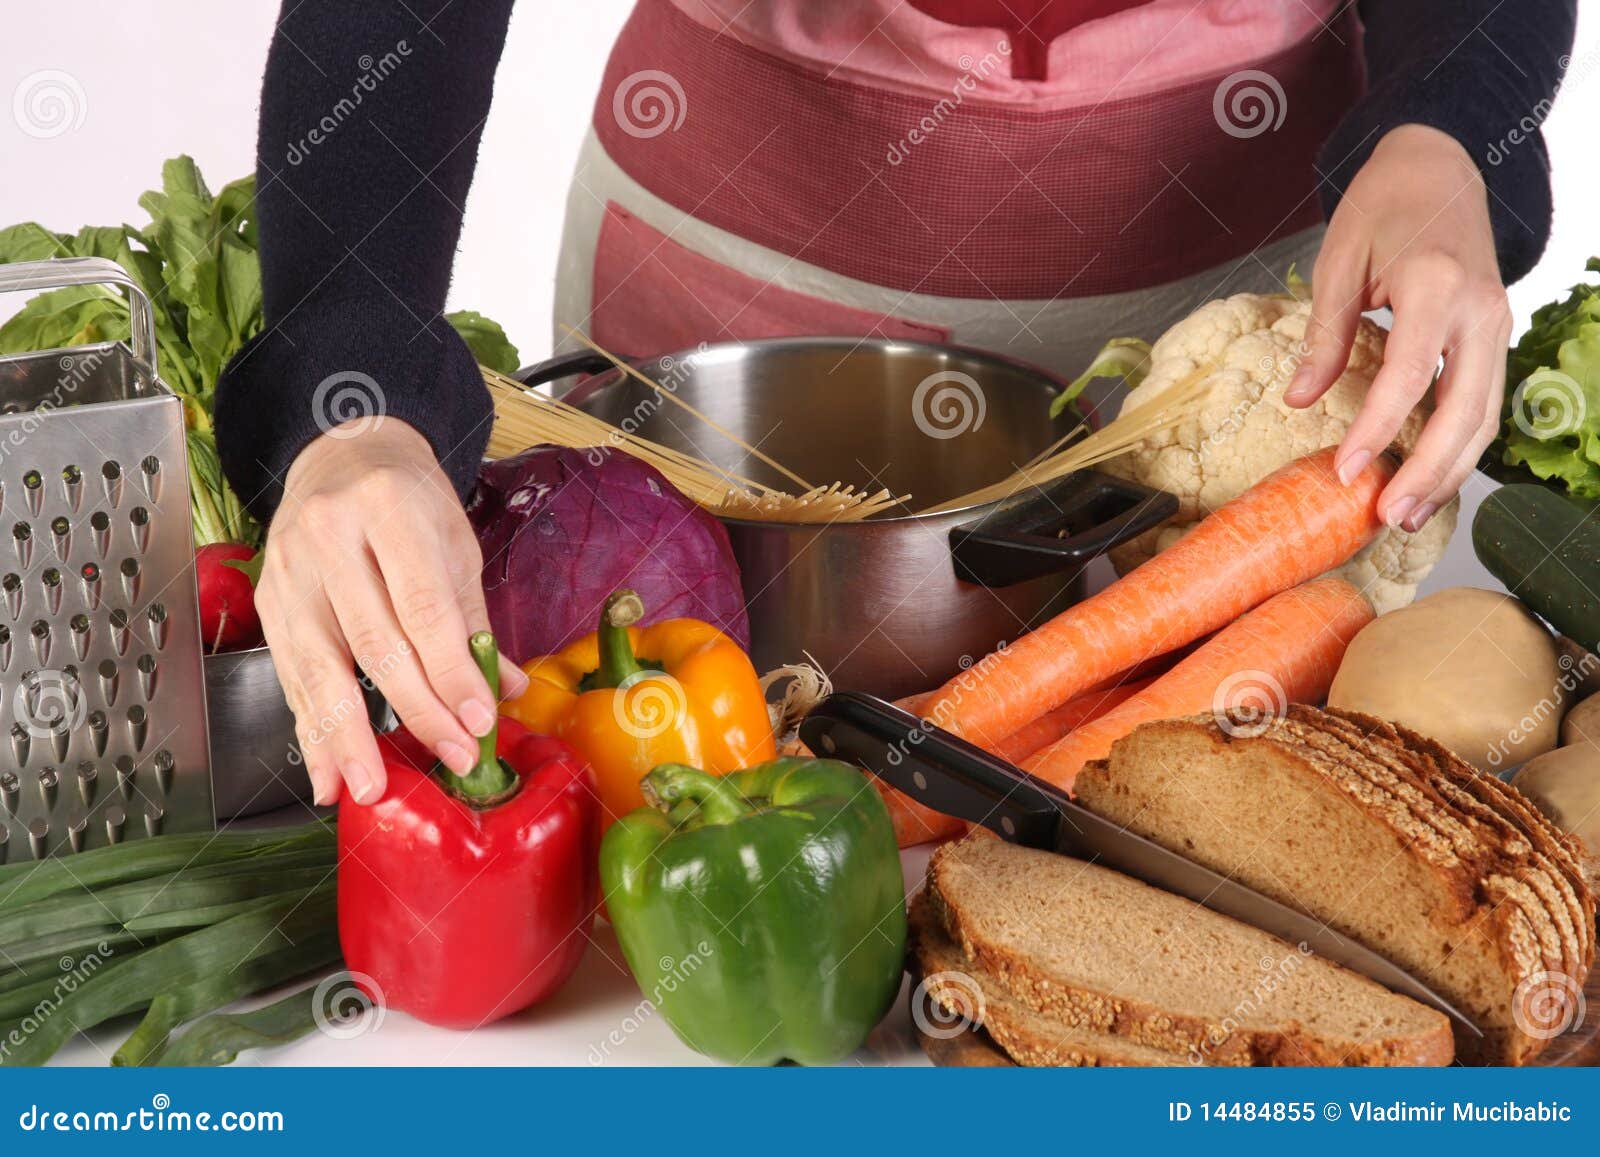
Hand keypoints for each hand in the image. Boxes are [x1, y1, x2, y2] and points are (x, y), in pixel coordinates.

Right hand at [256, 418, 528, 805]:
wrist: (341, 455)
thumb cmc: (408, 499)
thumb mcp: (454, 540)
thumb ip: (474, 619)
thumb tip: (505, 690)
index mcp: (387, 508)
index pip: (422, 606)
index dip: (451, 670)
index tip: (478, 719)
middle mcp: (327, 536)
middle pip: (374, 641)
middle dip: (416, 709)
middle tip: (450, 756)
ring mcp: (289, 571)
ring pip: (320, 667)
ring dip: (348, 738)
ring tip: (373, 788)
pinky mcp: (268, 603)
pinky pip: (292, 678)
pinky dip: (311, 732)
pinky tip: (327, 774)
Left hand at [1286, 123, 1512, 530]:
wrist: (1440, 165)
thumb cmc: (1385, 206)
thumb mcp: (1340, 260)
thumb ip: (1323, 334)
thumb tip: (1301, 401)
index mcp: (1437, 286)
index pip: (1408, 376)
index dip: (1377, 431)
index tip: (1344, 471)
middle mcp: (1480, 313)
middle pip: (1462, 411)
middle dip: (1427, 471)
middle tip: (1385, 515)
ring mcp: (1497, 328)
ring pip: (1483, 417)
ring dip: (1449, 472)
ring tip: (1406, 514)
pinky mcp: (1494, 340)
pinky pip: (1483, 405)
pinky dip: (1459, 448)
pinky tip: (1428, 481)